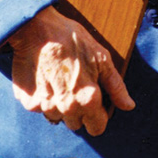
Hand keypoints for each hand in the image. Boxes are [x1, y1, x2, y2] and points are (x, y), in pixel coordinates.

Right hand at [9, 6, 134, 135]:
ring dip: (60, 106)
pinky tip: (46, 79)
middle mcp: (66, 109)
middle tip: (75, 85)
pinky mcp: (29, 103)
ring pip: (58, 118)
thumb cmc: (71, 39)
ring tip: (59, 80)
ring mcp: (46, 107)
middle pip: (76, 124)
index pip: (97, 128)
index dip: (98, 115)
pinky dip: (44, 98)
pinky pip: (40, 109)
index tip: (95, 101)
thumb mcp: (101, 57)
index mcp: (87, 100)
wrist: (37, 29)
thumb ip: (116, 86)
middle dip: (79, 110)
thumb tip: (128, 106)